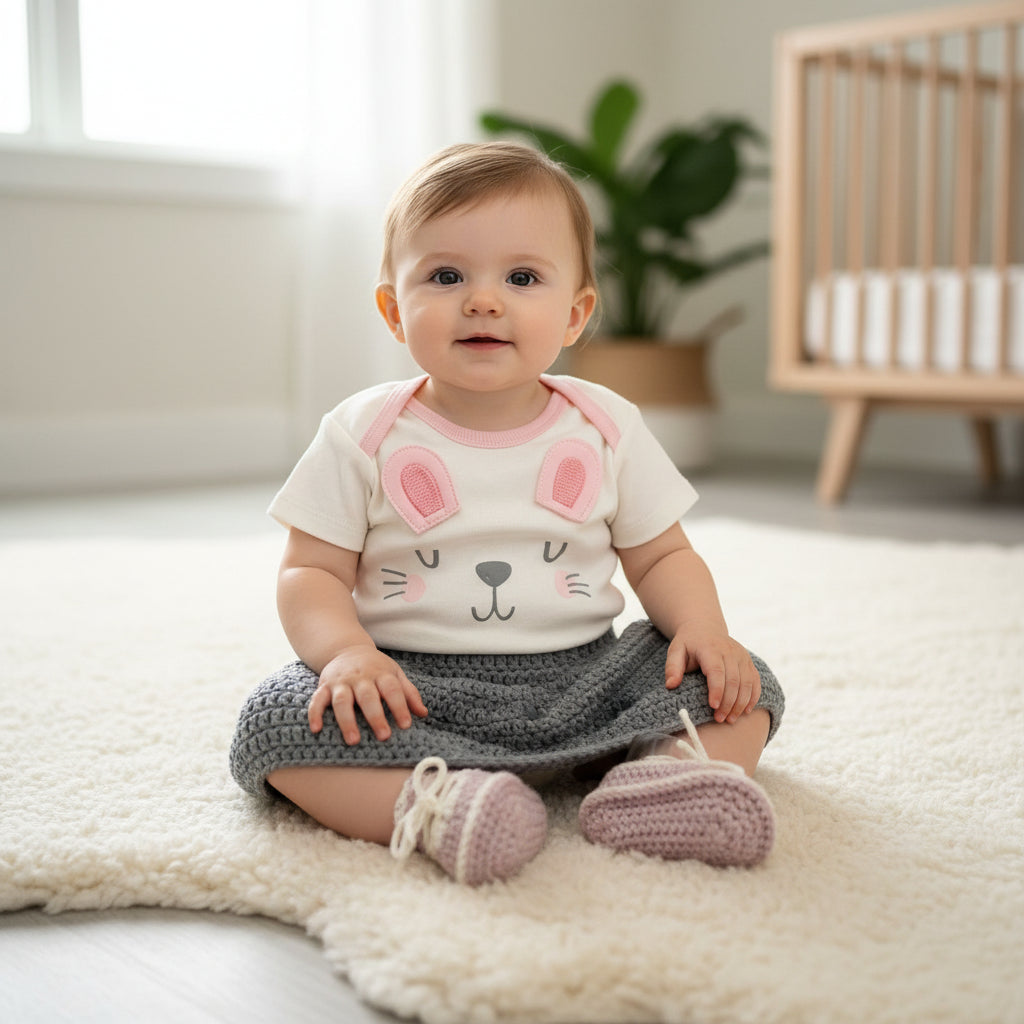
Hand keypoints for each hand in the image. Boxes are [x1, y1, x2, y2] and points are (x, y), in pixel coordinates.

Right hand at [308, 645, 427, 744]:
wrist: (346, 649)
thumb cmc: (375, 667)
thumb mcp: (395, 674)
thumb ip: (409, 693)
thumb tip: (423, 714)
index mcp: (381, 673)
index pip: (392, 690)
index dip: (400, 707)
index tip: (406, 725)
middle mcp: (360, 677)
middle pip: (368, 697)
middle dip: (376, 716)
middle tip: (384, 736)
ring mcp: (341, 682)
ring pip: (342, 701)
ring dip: (347, 721)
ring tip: (353, 741)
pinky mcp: (324, 686)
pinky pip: (317, 700)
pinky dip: (315, 714)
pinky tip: (317, 729)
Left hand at [665, 626, 760, 723]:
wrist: (704, 628)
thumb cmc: (688, 643)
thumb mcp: (675, 651)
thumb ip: (672, 667)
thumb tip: (671, 686)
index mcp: (710, 648)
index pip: (716, 671)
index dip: (717, 690)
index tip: (713, 707)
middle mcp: (730, 651)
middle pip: (733, 680)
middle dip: (728, 703)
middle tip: (719, 719)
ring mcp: (742, 656)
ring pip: (747, 683)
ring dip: (740, 704)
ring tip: (730, 719)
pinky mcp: (749, 662)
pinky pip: (755, 681)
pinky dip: (752, 697)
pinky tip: (745, 711)